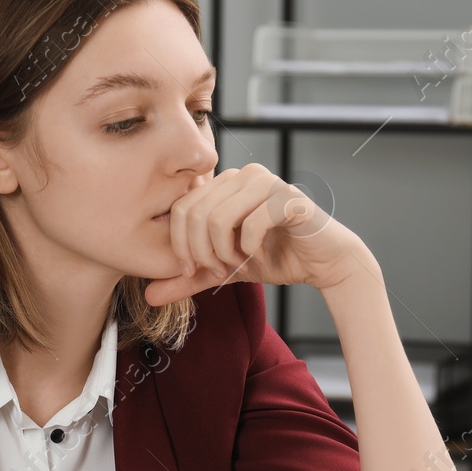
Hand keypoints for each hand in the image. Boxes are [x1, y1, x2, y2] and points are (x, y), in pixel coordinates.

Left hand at [144, 163, 369, 305]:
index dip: (180, 245)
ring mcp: (266, 182)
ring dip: (225, 253)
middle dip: (201, 253)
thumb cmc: (273, 257)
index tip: (193, 270)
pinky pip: (251, 224)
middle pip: (195, 214)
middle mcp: (242, 175)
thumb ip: (188, 279)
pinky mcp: (288, 198)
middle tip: (218, 271)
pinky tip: (259, 259)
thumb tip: (149, 295)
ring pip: (219, 218)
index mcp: (222, 185)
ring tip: (239, 265)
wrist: (322, 262)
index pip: (180, 209)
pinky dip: (250, 250)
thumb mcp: (222, 270)